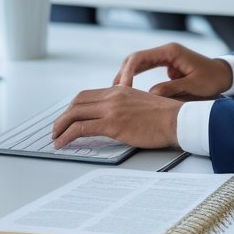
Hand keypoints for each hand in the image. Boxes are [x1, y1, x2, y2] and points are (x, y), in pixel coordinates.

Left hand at [52, 86, 180, 149]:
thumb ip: (125, 107)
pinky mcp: (112, 124)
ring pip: (75, 114)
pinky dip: (67, 135)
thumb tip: (113, 120)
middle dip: (63, 116)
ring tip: (56, 138)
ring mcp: (111, 109)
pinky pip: (81, 128)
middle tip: (57, 129)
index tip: (67, 117)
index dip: (73, 107)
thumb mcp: (141, 104)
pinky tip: (63, 143)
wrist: (177, 120)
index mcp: (119, 89)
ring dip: (61, 127)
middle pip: (77, 102)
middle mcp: (112, 96)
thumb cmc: (165, 117)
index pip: (87, 95)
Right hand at [113, 42, 232, 99]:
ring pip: (138, 62)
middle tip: (113, 91)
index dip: (128, 72)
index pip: (140, 57)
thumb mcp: (193, 86)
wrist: (224, 75)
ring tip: (117, 91)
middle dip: (122, 73)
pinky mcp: (166, 63)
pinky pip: (145, 67)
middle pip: (135, 58)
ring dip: (127, 75)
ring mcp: (165, 56)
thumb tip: (149, 94)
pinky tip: (129, 89)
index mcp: (170, 52)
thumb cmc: (212, 79)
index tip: (122, 87)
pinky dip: (135, 76)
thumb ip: (171, 89)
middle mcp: (165, 51)